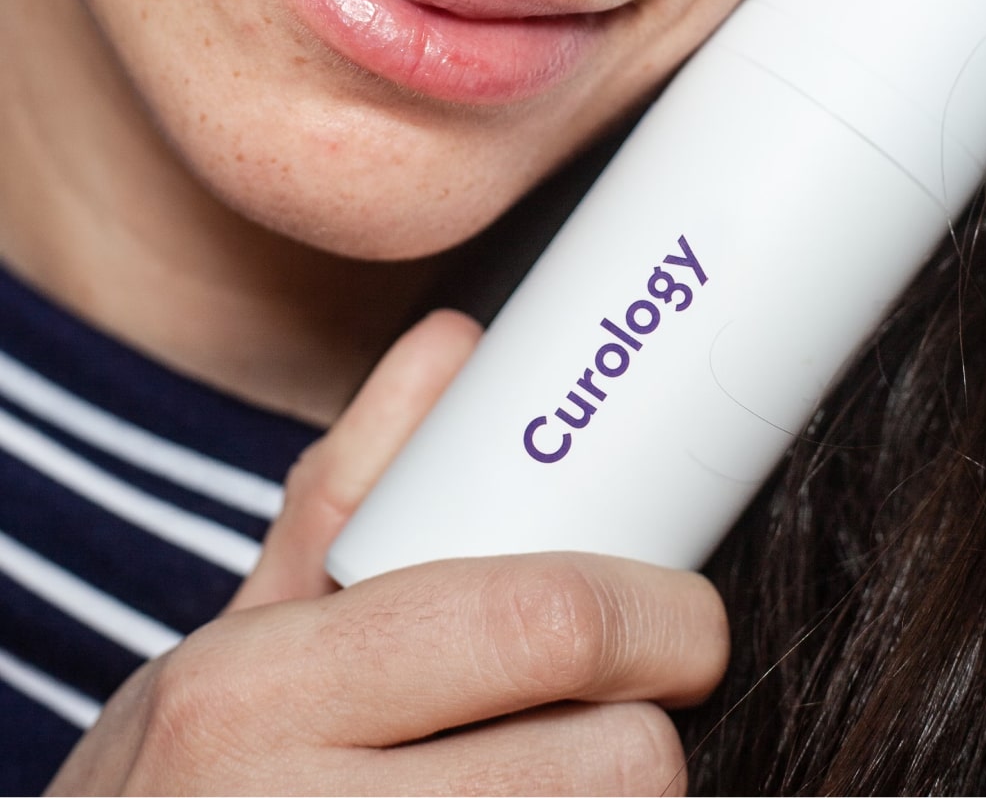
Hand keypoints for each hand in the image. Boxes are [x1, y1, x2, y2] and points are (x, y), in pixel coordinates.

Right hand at [47, 311, 728, 795]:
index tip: (685, 619)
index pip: (533, 624)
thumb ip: (352, 493)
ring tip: (559, 774)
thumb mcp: (243, 635)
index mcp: (257, 694)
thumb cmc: (187, 784)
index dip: (655, 615)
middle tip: (628, 713)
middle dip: (648, 733)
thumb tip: (453, 345)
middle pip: (608, 766)